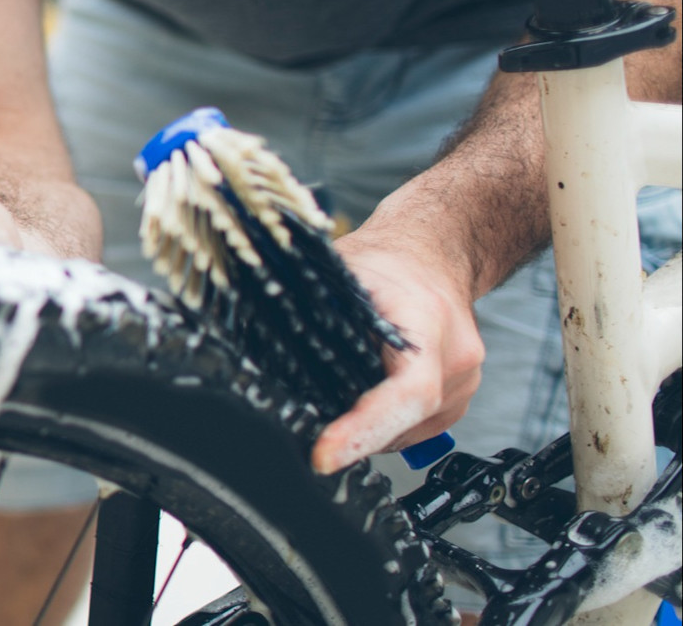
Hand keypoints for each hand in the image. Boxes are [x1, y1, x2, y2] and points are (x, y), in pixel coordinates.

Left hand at [313, 236, 486, 473]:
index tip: (324, 455)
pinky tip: (360, 408)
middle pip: (404, 422)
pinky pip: (418, 428)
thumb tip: (247, 325)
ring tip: (335, 414)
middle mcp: (455, 357)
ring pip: (409, 432)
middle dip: (352, 436)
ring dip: (367, 433)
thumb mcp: (341, 273)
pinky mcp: (459, 399)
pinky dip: (384, 427)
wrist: (431, 256)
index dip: (365, 429)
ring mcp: (464, 382)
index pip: (408, 391)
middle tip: (305, 436)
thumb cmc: (387, 263)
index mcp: (427, 320)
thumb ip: (304, 305)